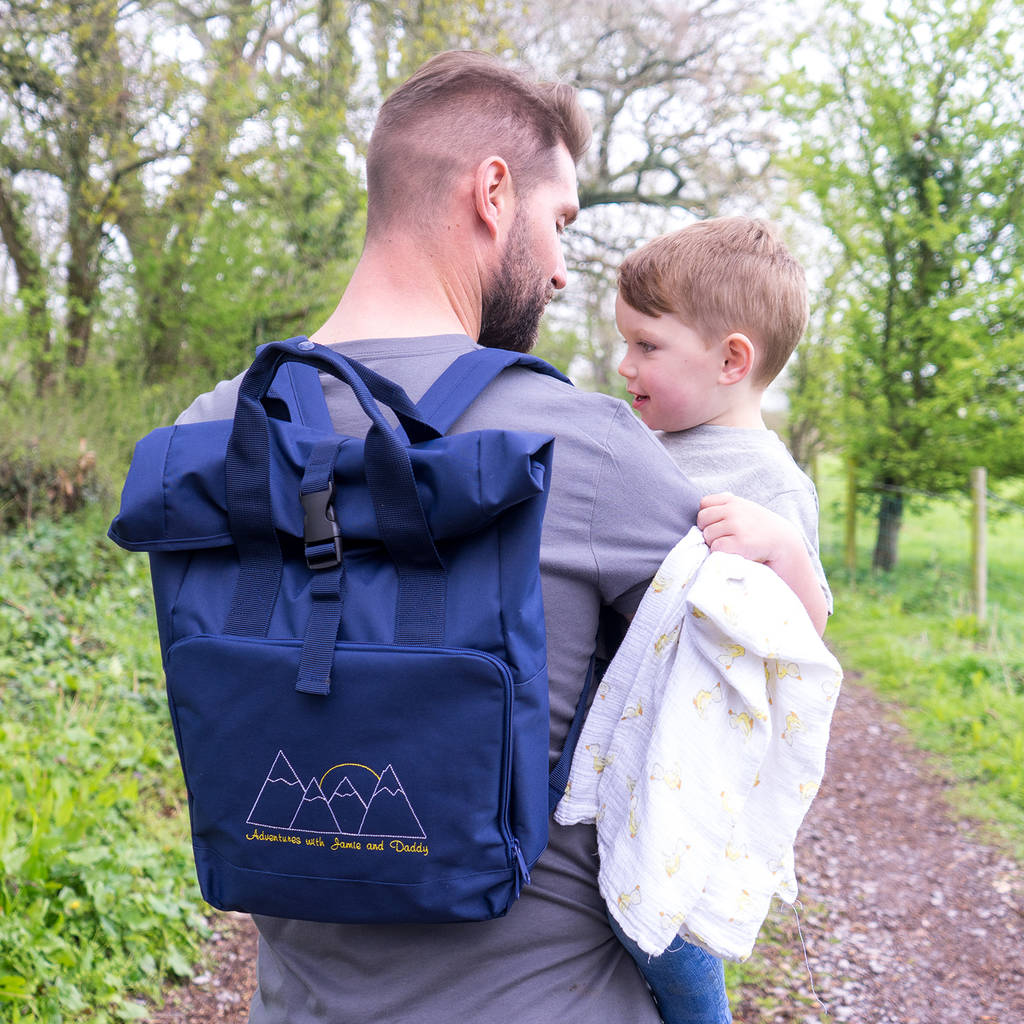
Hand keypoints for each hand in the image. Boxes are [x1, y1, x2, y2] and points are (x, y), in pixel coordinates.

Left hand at [697, 492, 828, 633]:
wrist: (783, 543)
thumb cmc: (760, 527)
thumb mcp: (745, 508)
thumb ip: (727, 504)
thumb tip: (702, 506)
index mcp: (733, 501)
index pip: (704, 504)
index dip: (707, 516)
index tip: (717, 524)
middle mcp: (734, 510)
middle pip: (702, 520)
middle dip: (709, 530)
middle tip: (724, 537)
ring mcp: (736, 526)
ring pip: (708, 535)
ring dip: (715, 543)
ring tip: (732, 544)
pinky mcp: (739, 543)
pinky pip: (715, 548)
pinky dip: (721, 553)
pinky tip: (734, 552)